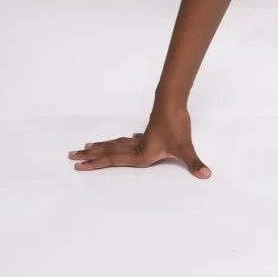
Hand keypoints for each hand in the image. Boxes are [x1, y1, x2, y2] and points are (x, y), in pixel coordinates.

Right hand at [68, 105, 211, 178]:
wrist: (173, 101)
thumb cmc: (176, 125)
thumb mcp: (185, 147)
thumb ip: (194, 163)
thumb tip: (206, 174)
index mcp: (140, 155)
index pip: (113, 161)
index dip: (95, 164)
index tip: (80, 166)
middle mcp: (136, 148)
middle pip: (108, 152)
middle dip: (90, 156)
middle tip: (71, 157)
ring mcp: (140, 139)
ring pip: (115, 144)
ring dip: (100, 147)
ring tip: (85, 148)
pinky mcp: (147, 133)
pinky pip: (128, 140)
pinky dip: (121, 141)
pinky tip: (126, 138)